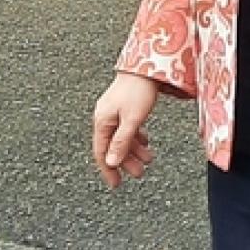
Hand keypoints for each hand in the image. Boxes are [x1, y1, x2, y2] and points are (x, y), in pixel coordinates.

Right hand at [92, 72, 159, 189]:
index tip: (115, 184)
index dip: (108, 169)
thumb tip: (111, 163)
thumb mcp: (132, 120)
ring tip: (148, 159)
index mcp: (102, 121)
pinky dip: (135, 137)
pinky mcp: (123, 106)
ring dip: (134, 150)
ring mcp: (113, 111)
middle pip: (112, 146)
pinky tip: (145, 142)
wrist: (146, 65)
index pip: (101, 152)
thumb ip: (121, 142)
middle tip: (139, 173)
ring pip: (121, 137)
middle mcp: (104, 117)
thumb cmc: (138, 90)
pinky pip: (126, 127)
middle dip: (126, 161)